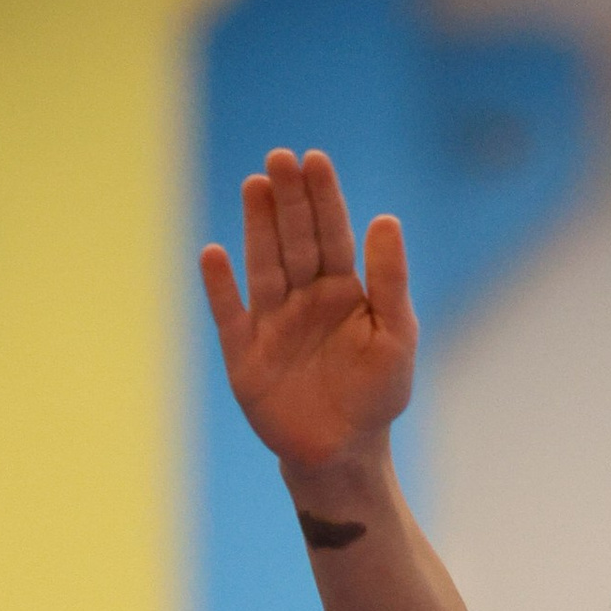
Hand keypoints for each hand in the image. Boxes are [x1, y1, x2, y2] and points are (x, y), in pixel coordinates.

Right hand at [200, 147, 418, 482]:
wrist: (343, 453)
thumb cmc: (377, 395)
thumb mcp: (396, 338)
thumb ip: (390, 282)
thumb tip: (386, 219)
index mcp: (344, 290)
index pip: (332, 234)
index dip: (322, 198)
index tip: (314, 161)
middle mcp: (304, 298)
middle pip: (294, 240)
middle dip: (288, 200)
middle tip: (279, 158)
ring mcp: (272, 323)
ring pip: (263, 266)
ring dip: (257, 227)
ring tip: (254, 185)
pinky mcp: (245, 354)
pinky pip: (230, 314)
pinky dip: (221, 287)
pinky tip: (214, 254)